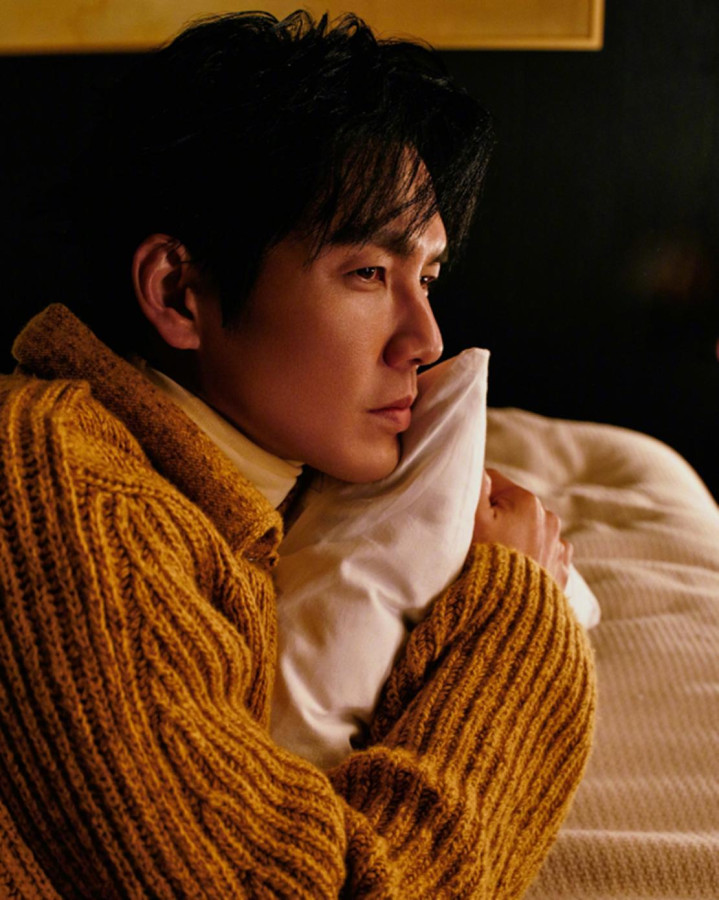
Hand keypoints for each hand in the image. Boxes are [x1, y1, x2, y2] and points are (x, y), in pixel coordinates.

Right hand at [473, 468, 571, 589]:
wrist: (511, 615)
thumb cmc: (486, 564)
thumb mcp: (473, 520)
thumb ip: (475, 486)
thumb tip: (478, 465)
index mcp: (527, 501)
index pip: (493, 483)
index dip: (475, 500)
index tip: (466, 521)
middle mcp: (549, 519)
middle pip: (511, 508)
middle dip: (496, 520)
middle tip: (479, 544)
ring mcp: (558, 546)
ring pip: (528, 531)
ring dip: (514, 539)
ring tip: (497, 561)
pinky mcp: (562, 571)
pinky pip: (543, 555)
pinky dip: (531, 560)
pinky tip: (517, 573)